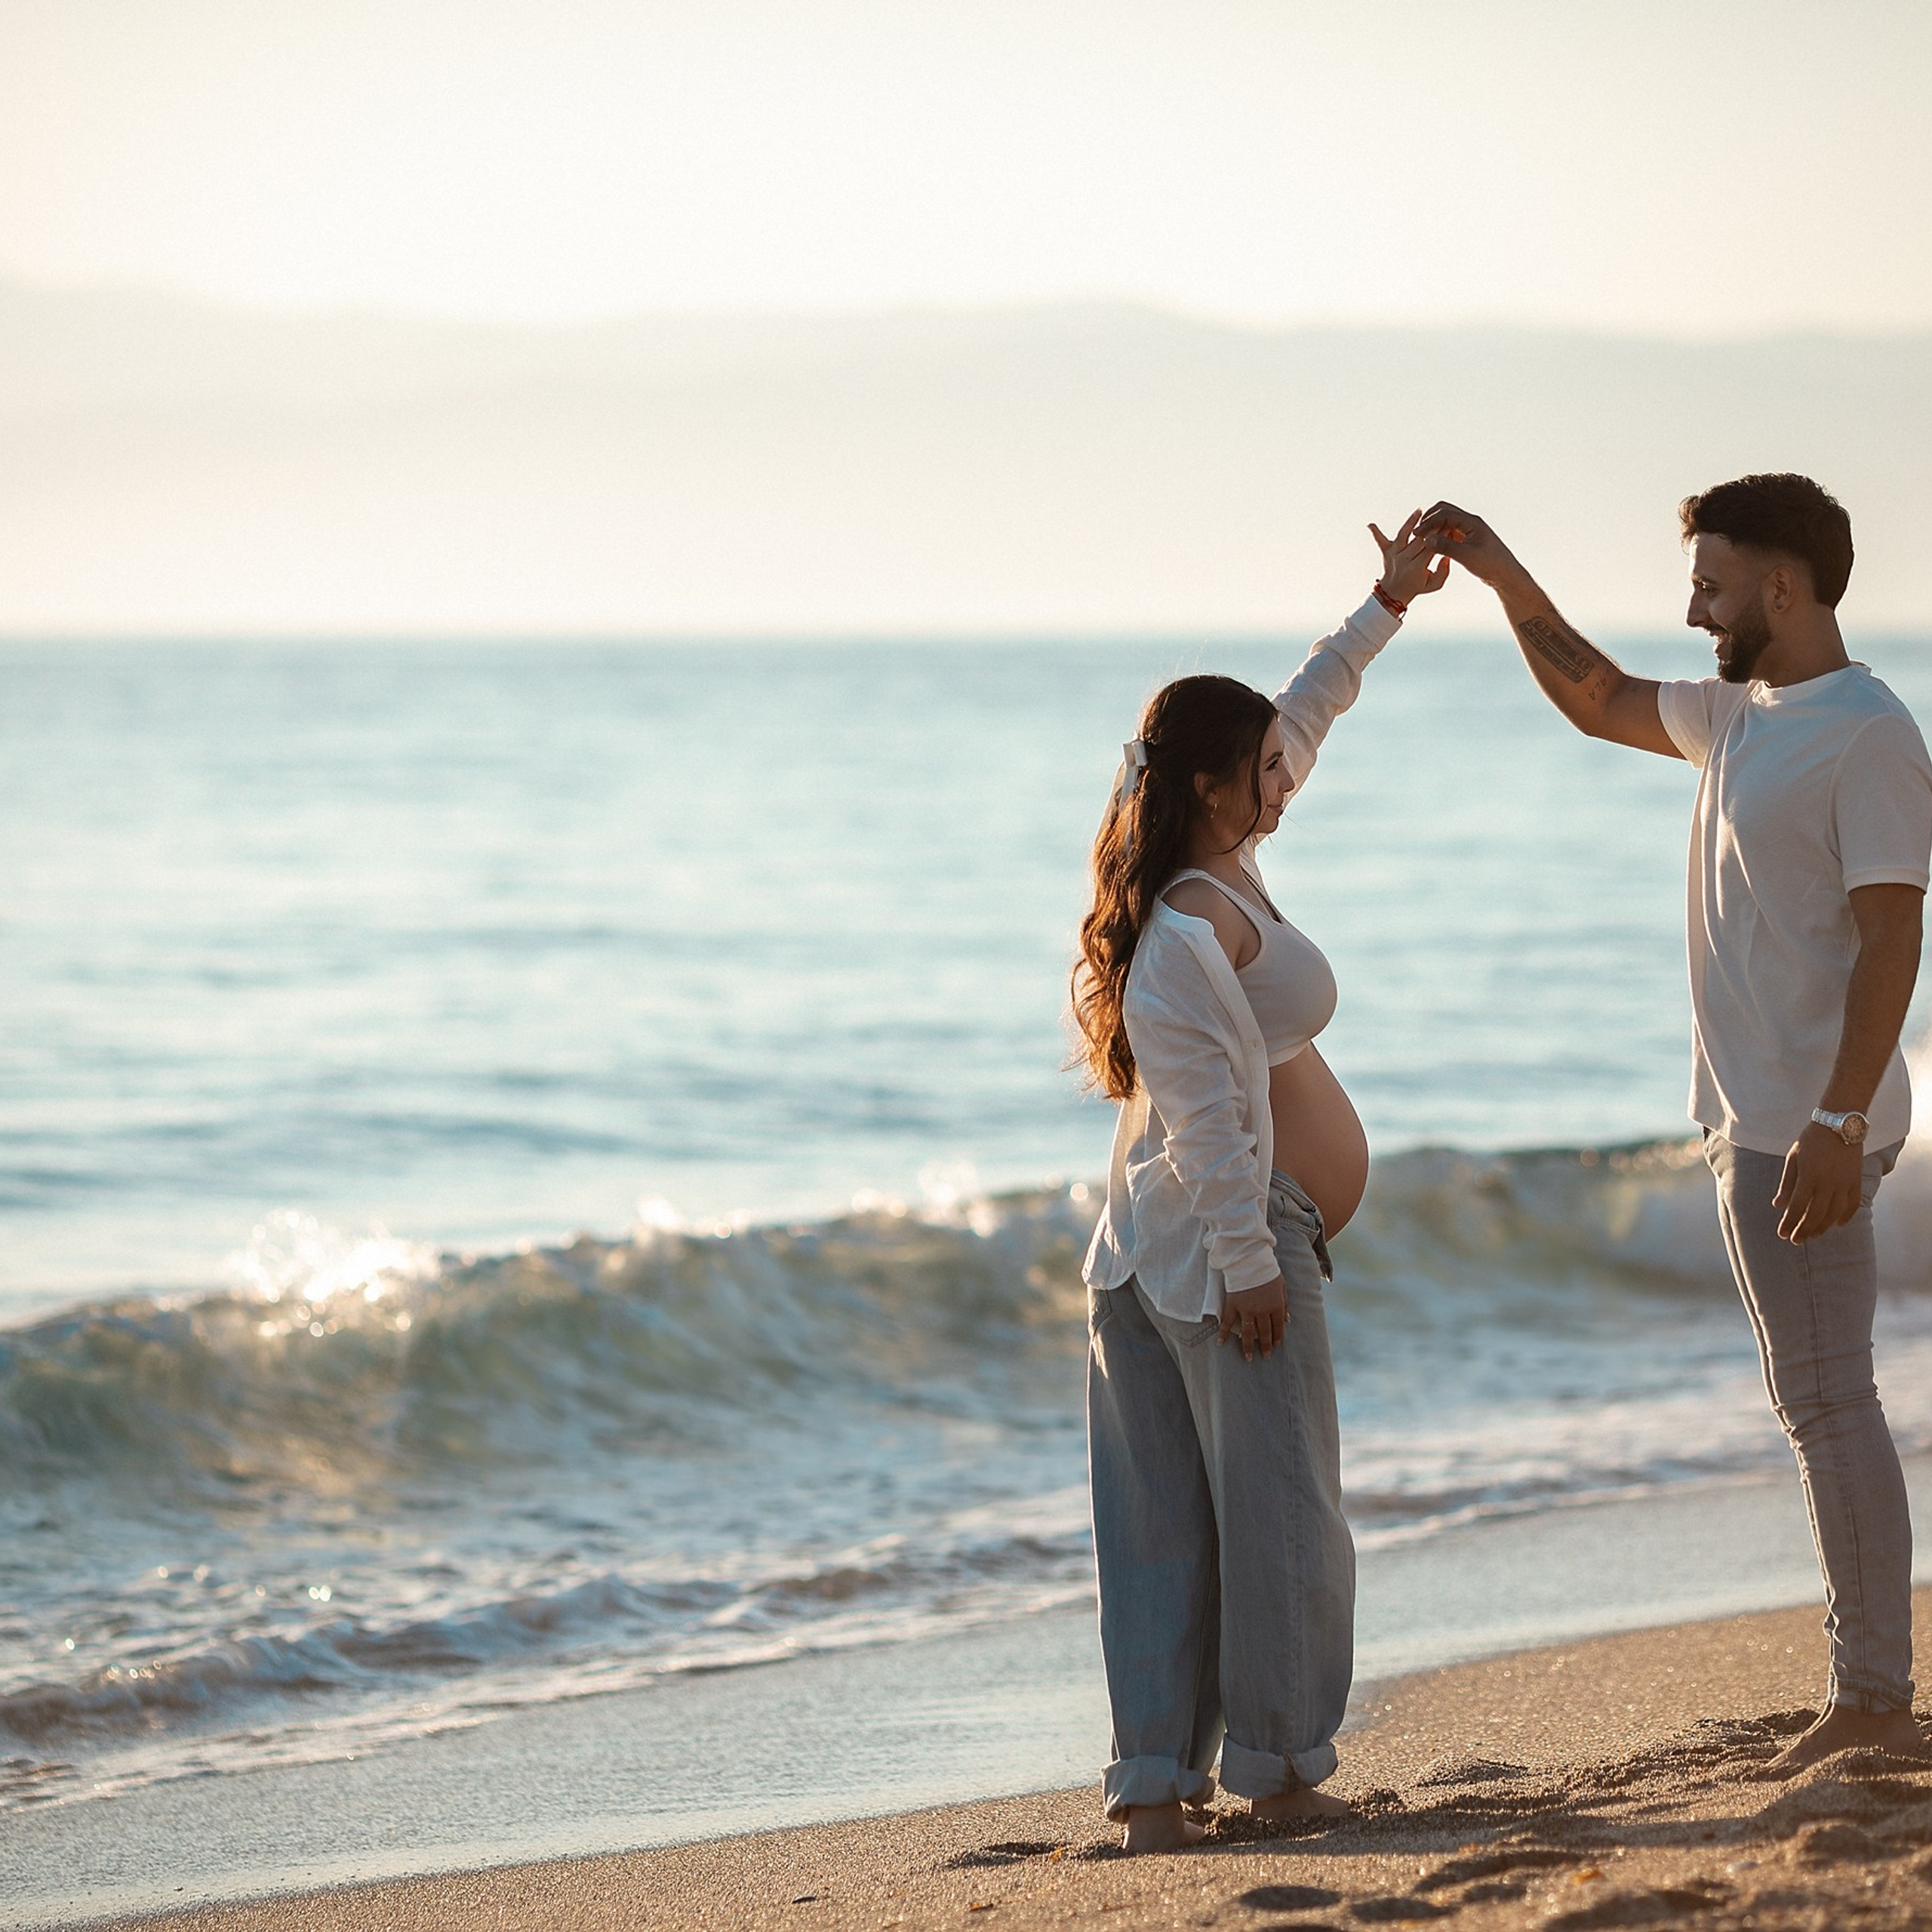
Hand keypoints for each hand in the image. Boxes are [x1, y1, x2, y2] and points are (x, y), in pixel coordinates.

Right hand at [1219, 1275, 1287, 1359]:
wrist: (1249, 1260)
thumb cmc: (1268, 1271)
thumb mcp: (1282, 1286)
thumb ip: (1285, 1303)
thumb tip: (1287, 1319)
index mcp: (1276, 1305)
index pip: (1278, 1327)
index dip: (1277, 1338)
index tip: (1276, 1346)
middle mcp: (1262, 1310)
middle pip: (1264, 1333)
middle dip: (1266, 1347)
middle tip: (1265, 1357)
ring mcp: (1246, 1309)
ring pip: (1248, 1332)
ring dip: (1248, 1346)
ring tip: (1248, 1358)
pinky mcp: (1233, 1304)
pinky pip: (1227, 1322)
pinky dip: (1223, 1333)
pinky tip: (1221, 1343)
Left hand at [1369, 509, 1450, 607]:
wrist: (1394, 593)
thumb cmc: (1416, 586)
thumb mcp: (1434, 584)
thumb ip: (1444, 571)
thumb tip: (1446, 555)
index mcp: (1417, 568)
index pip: (1431, 548)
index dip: (1442, 537)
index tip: (1450, 526)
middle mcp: (1404, 559)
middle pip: (1419, 539)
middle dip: (1431, 527)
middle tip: (1441, 515)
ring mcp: (1394, 554)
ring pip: (1403, 535)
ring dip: (1411, 522)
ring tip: (1419, 511)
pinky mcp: (1385, 551)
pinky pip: (1380, 541)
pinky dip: (1375, 532)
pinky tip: (1370, 524)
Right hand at [1415, 501, 1527, 592]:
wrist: (1505, 574)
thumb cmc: (1490, 564)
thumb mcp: (1466, 556)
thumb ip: (1446, 546)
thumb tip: (1427, 539)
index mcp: (1472, 522)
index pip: (1445, 514)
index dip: (1428, 523)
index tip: (1416, 534)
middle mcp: (1470, 522)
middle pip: (1444, 511)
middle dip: (1429, 520)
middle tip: (1417, 534)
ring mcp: (1469, 529)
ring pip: (1446, 521)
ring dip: (1433, 527)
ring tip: (1422, 540)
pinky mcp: (1467, 538)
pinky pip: (1449, 531)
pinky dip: (1439, 535)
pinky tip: (1432, 546)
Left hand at [1773, 1123, 1864, 1242]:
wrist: (1839, 1125)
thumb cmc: (1811, 1140)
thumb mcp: (1793, 1158)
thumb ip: (1787, 1183)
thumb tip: (1778, 1206)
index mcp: (1809, 1176)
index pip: (1797, 1207)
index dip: (1789, 1223)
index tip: (1782, 1235)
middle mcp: (1828, 1182)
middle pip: (1815, 1215)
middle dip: (1804, 1230)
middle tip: (1796, 1240)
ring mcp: (1844, 1183)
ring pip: (1834, 1213)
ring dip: (1823, 1227)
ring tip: (1813, 1234)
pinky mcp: (1856, 1181)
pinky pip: (1853, 1204)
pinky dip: (1845, 1216)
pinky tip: (1837, 1224)